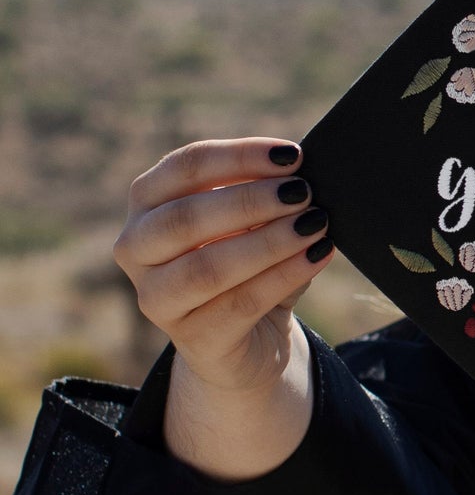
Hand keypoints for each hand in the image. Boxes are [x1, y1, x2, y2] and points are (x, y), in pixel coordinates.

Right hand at [114, 138, 332, 399]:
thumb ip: (265, 193)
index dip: (239, 156)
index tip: (291, 155)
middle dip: (250, 200)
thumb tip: (299, 173)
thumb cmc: (251, 263)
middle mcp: (137, 249)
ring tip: (315, 224)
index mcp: (148, 203)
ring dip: (269, 241)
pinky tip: (317, 255)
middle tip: (303, 192)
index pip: (184, 167)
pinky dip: (284, 275)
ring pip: (208, 267)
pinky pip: (240, 303)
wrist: (251, 338)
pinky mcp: (192, 338)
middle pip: (185, 217)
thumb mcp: (254, 221)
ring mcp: (156, 298)